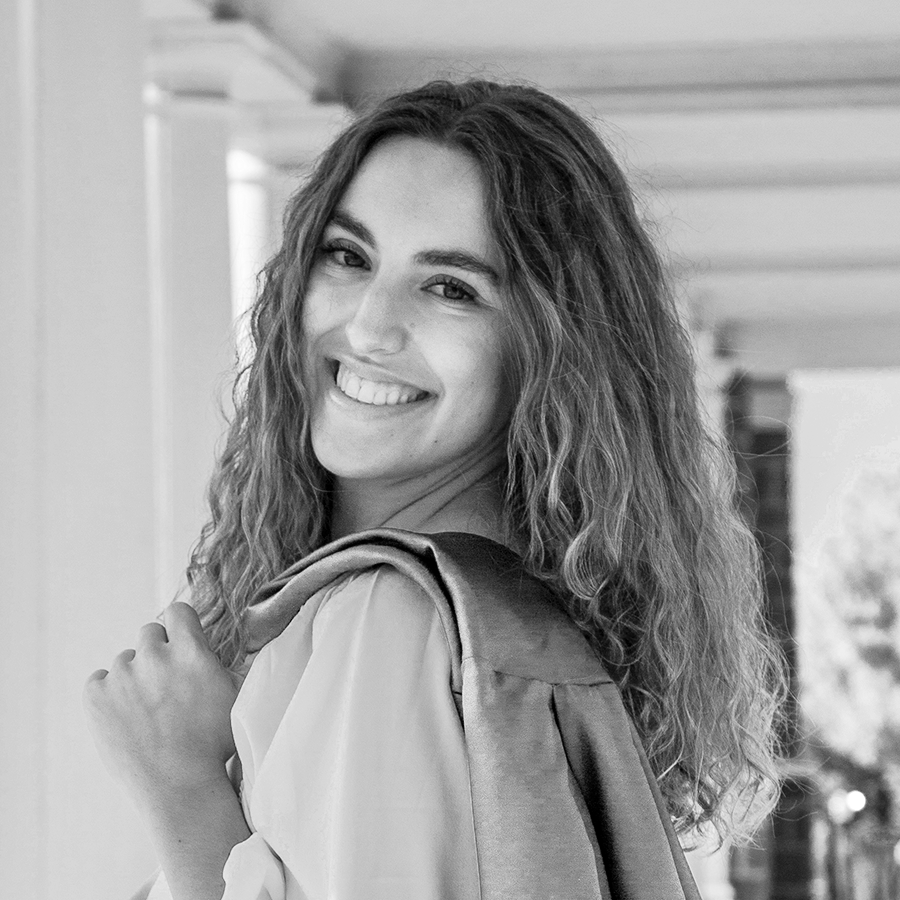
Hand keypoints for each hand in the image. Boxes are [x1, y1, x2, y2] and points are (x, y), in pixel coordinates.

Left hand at [83, 602, 238, 811]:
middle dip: (158, 652)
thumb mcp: (237, 697)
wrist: (178, 787)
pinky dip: (108, 693)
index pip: (178, 612)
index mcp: (191, 651)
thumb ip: (231, 664)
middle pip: (150, 633)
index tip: (182, 644)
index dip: (181, 627)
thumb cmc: (214, 744)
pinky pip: (98, 681)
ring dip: (135, 676)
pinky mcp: (96, 698)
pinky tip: (124, 714)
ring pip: (125, 659)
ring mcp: (122, 676)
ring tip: (148, 709)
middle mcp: (154, 656)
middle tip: (167, 683)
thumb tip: (242, 641)